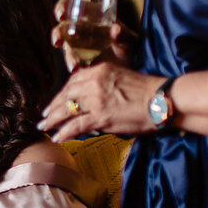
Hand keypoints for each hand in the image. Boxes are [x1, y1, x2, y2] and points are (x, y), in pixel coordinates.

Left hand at [38, 62, 163, 141]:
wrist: (162, 99)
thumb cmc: (147, 91)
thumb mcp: (121, 78)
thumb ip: (102, 86)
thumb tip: (89, 102)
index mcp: (100, 70)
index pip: (73, 80)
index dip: (62, 93)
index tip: (55, 101)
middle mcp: (94, 82)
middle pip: (66, 94)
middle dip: (52, 106)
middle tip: (44, 115)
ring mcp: (96, 99)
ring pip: (67, 109)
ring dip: (53, 119)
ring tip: (44, 126)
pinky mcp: (101, 116)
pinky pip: (76, 125)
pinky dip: (64, 132)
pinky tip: (57, 137)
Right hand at [51, 0, 139, 70]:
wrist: (131, 68)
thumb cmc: (130, 46)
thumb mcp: (130, 40)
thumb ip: (124, 34)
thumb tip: (115, 29)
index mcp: (91, 15)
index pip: (72, 5)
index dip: (62, 8)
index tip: (61, 15)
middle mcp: (80, 29)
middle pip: (62, 27)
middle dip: (57, 34)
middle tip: (58, 41)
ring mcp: (77, 46)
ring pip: (66, 48)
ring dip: (68, 56)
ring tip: (74, 66)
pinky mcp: (78, 60)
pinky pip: (71, 62)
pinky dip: (73, 66)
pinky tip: (78, 71)